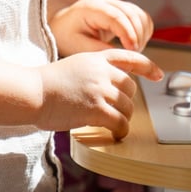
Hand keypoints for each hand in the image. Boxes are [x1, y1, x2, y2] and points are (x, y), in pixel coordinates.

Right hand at [35, 48, 161, 139]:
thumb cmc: (46, 84)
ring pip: (127, 107)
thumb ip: (93, 72)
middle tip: (115, 112)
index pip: (129, 57)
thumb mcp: (74, 66)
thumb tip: (109, 88)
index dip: (147, 66)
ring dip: (122, 118)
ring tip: (112, 124)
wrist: (32, 92)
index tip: (158, 74)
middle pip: (130, 88)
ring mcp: (100, 89)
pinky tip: (115, 134)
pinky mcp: (97, 109)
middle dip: (125, 101)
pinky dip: (120, 131)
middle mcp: (102, 71)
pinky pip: (120, 122)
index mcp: (96, 58)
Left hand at [49, 0, 154, 56]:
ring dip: (142, 34)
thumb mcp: (78, 46)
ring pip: (139, 15)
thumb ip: (99, 50)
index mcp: (92, 8)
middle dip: (137, 36)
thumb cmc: (68, 36)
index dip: (128, 33)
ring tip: (133, 51)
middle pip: (131, 14)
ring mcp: (115, 4)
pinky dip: (143, 31)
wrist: (63, 26)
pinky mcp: (123, 9)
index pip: (116, 17)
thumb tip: (122, 56)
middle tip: (134, 54)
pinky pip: (141, 17)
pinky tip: (135, 44)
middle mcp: (105, 1)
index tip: (133, 50)